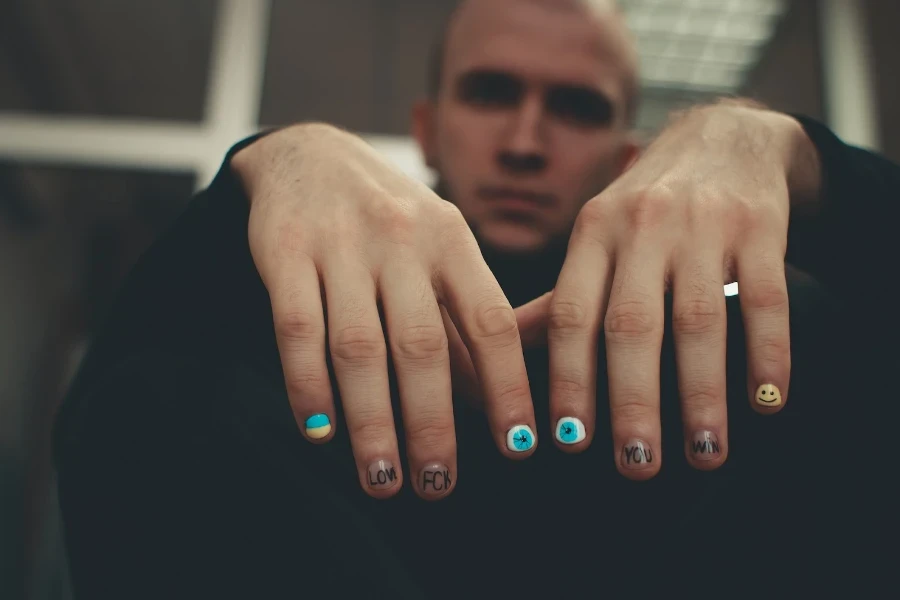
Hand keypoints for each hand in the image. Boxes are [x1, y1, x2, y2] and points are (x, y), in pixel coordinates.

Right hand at [232, 123, 536, 499]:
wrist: (310, 154)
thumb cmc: (390, 220)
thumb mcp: (439, 250)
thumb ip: (464, 318)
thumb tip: (494, 402)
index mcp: (452, 240)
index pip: (491, 321)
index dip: (506, 386)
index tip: (517, 449)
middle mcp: (402, 239)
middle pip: (421, 345)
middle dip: (432, 424)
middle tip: (437, 485)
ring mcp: (341, 244)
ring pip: (358, 347)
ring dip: (371, 421)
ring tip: (382, 479)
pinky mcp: (284, 251)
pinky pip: (296, 329)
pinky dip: (308, 386)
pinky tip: (319, 432)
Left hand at [546, 103, 809, 478]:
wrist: (724, 138)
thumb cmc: (646, 206)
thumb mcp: (595, 238)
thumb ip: (556, 300)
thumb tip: (498, 361)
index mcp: (592, 233)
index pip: (570, 314)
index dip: (567, 380)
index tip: (567, 441)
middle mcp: (641, 226)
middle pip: (631, 325)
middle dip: (632, 400)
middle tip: (636, 464)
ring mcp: (703, 225)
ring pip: (700, 319)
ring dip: (702, 393)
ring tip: (704, 452)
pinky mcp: (761, 227)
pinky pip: (765, 299)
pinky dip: (767, 354)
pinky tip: (765, 402)